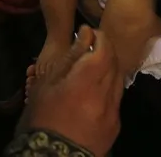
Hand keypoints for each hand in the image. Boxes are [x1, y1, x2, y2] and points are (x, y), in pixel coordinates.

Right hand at [20, 26, 122, 155]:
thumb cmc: (42, 119)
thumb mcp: (46, 85)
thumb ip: (70, 58)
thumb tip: (85, 35)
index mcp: (86, 82)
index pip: (104, 49)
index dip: (99, 37)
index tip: (88, 33)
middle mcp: (106, 95)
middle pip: (115, 63)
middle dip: (105, 50)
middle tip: (91, 47)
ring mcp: (113, 112)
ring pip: (119, 80)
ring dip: (110, 69)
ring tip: (94, 67)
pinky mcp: (115, 126)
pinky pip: (117, 100)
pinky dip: (110, 89)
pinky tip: (96, 91)